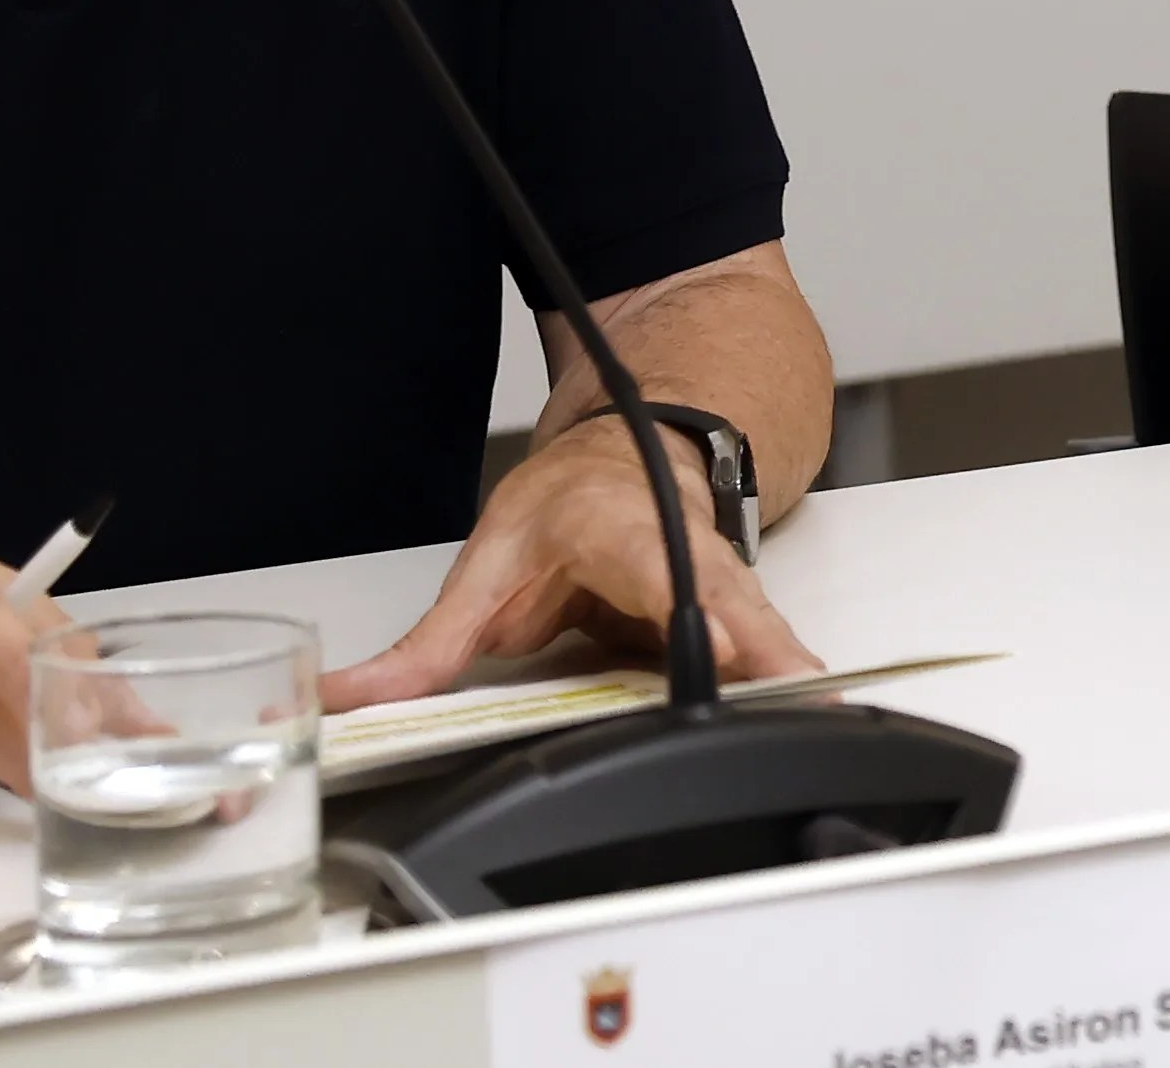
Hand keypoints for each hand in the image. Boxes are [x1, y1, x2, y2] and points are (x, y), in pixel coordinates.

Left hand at [330, 415, 824, 710]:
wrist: (621, 460)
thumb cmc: (565, 503)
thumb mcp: (484, 569)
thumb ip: (426, 650)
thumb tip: (347, 697)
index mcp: (616, 526)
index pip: (656, 566)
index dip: (685, 607)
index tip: (716, 644)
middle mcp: (676, 547)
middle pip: (725, 599)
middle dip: (759, 648)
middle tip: (797, 690)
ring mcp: (710, 578)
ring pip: (754, 622)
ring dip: (783, 667)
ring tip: (822, 709)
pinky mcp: (726, 613)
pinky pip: (755, 649)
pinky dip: (781, 678)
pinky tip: (815, 706)